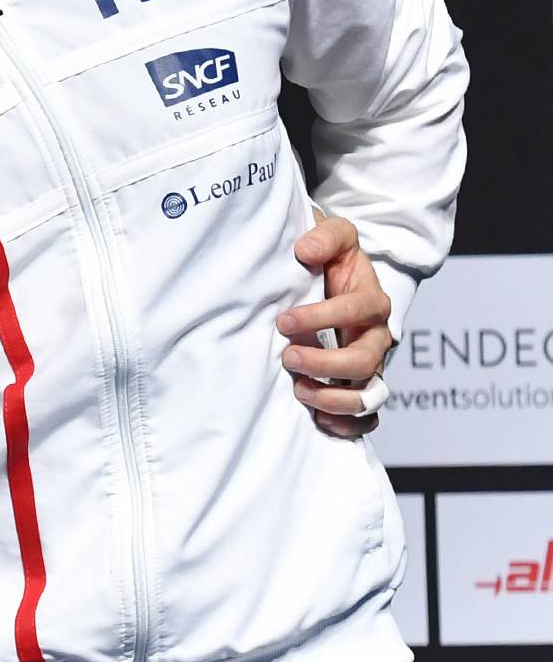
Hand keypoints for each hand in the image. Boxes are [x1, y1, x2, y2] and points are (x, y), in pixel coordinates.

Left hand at [279, 211, 392, 438]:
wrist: (340, 280)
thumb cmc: (333, 260)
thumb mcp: (334, 237)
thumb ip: (325, 237)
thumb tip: (305, 250)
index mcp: (371, 300)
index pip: (358, 310)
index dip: (322, 317)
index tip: (285, 320)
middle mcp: (376, 336)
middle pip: (365, 360)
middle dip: (325, 363)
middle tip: (288, 357)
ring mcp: (371, 365)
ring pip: (369, 395)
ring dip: (334, 398)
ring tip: (299, 390)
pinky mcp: (361, 386)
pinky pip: (368, 418)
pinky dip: (348, 425)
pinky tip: (319, 421)